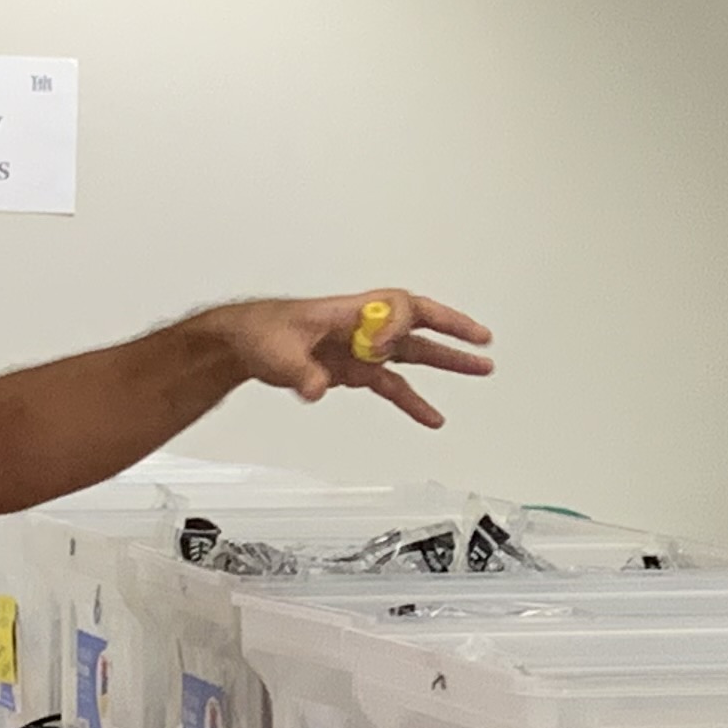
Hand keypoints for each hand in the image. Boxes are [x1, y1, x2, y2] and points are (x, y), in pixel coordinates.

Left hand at [218, 292, 495, 429]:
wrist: (245, 343)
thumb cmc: (261, 332)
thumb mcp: (277, 354)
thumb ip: (299, 373)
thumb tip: (314, 388)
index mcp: (349, 312)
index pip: (392, 310)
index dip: (396, 328)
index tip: (381, 350)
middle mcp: (364, 327)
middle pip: (419, 323)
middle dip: (453, 329)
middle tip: (482, 339)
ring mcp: (362, 348)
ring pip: (415, 352)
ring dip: (448, 360)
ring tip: (482, 368)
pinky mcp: (357, 370)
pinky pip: (395, 384)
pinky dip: (414, 401)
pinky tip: (433, 417)